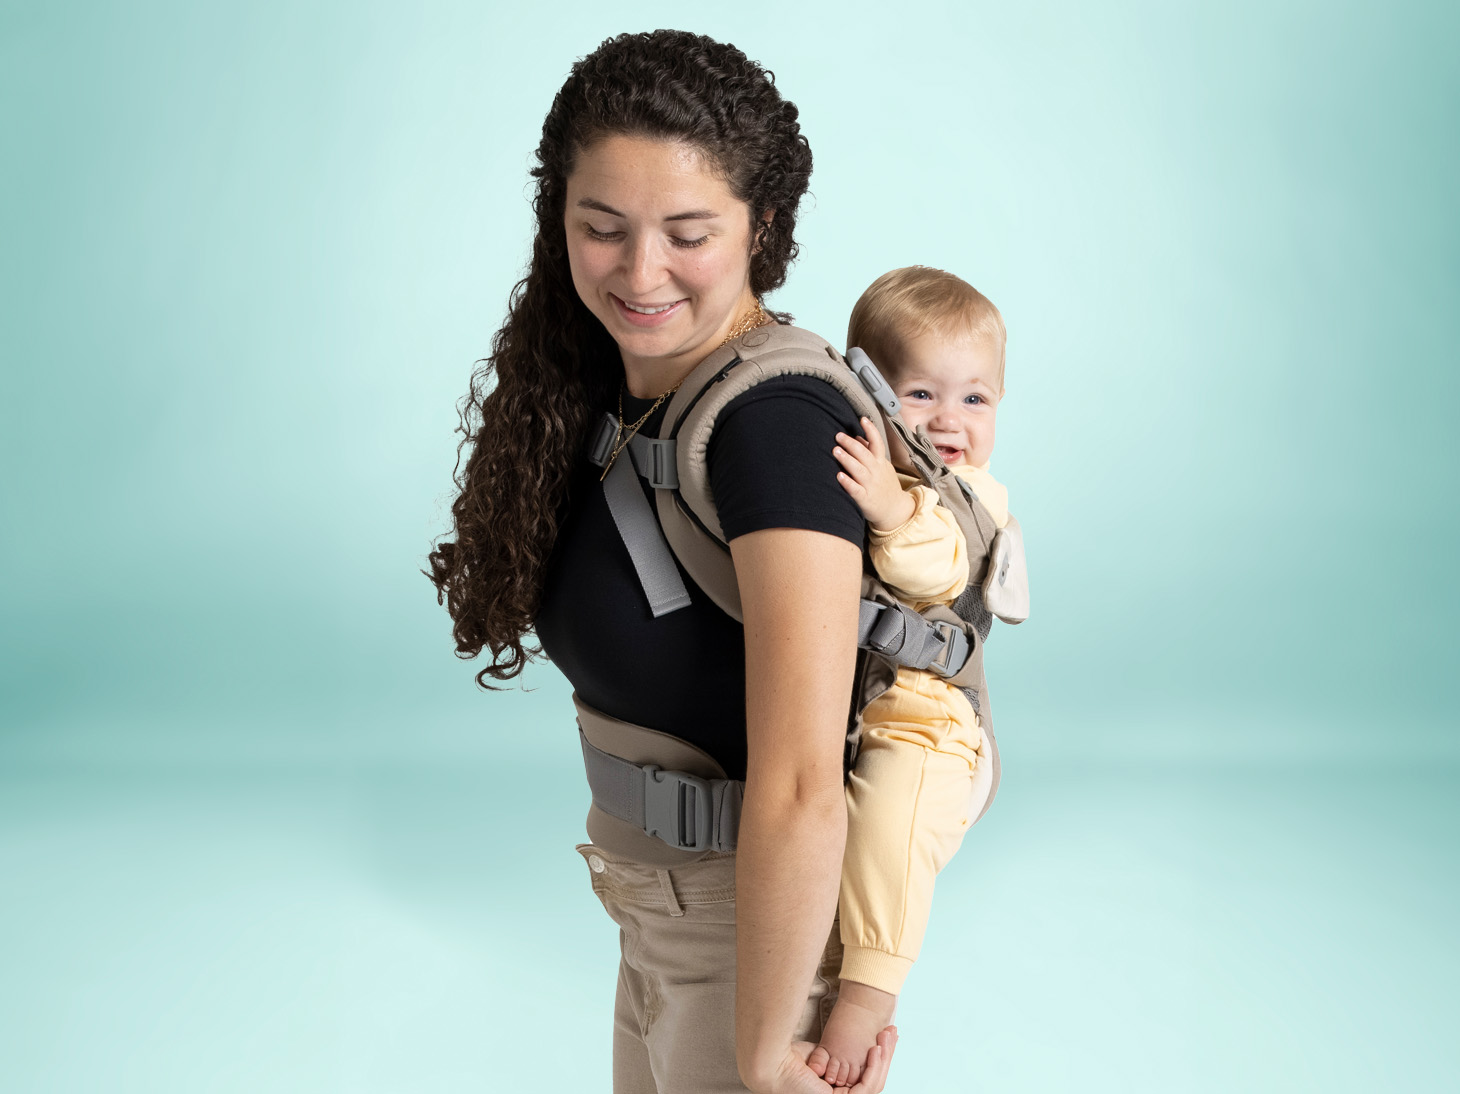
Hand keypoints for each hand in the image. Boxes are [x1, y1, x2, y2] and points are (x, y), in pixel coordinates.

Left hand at [754, 1028, 898, 1092]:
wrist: (774, 1063)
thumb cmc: (789, 1058)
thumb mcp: (820, 1054)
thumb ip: (836, 1055)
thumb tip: (852, 1045)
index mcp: (836, 1090)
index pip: (865, 1076)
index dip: (878, 1057)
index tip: (885, 1037)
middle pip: (874, 1080)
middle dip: (886, 1055)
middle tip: (892, 1032)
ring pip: (874, 1084)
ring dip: (883, 1058)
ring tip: (885, 1036)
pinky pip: (867, 1087)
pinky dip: (874, 1067)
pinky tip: (875, 1048)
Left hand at [834, 420, 915, 532]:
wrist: (895, 510)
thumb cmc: (885, 485)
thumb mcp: (882, 466)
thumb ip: (871, 452)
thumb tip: (859, 436)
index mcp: (880, 462)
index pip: (877, 443)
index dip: (871, 430)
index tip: (862, 419)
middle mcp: (876, 472)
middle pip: (864, 455)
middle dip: (851, 444)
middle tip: (838, 436)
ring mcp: (871, 485)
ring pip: (859, 470)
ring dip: (847, 459)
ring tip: (836, 450)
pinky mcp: (865, 499)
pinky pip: (856, 490)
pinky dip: (848, 483)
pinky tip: (839, 476)